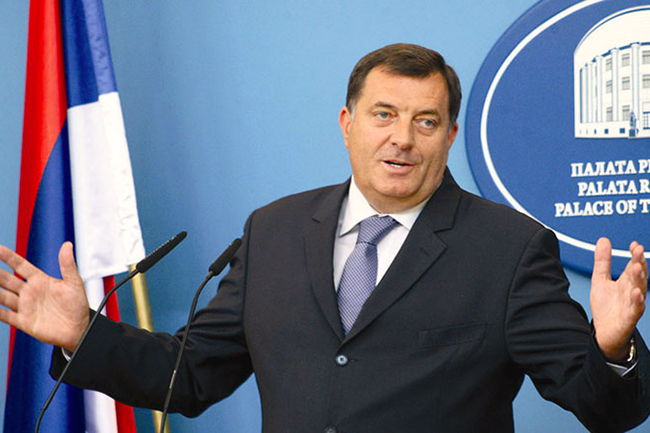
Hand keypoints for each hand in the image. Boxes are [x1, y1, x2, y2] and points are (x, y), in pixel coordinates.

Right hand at [0, 242, 88, 351]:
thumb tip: (67, 245)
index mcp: (40, 280)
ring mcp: (25, 306)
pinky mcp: (23, 321)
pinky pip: (4, 315)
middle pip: (6, 279)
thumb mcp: (74, 283)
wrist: (78, 330)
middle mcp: (29, 292)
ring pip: (2, 296)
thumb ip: (68, 265)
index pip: (20, 265)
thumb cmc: (78, 306)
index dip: (8, 257)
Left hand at [591, 237, 646, 361]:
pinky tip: (636, 292)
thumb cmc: (606, 307)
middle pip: (638, 275)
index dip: (634, 255)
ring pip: (639, 289)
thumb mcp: (600, 280)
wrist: (604, 332)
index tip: (634, 244)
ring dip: (639, 278)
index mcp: (626, 282)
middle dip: (639, 262)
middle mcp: (632, 291)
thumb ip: (602, 261)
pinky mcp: (629, 317)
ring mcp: (632, 304)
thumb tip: (603, 241)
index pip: (633, 265)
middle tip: (638, 250)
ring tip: (637, 267)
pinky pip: (636, 308)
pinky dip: (637, 300)